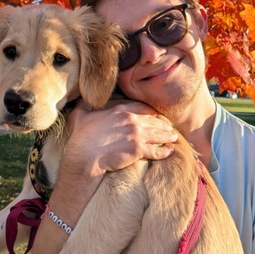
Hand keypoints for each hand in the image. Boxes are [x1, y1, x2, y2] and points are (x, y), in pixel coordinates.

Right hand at [63, 99, 177, 177]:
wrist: (84, 157)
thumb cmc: (81, 137)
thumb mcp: (80, 115)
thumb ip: (85, 104)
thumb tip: (84, 96)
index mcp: (120, 110)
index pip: (141, 108)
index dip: (150, 112)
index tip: (155, 115)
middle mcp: (131, 120)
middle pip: (153, 121)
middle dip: (162, 124)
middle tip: (169, 128)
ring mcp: (136, 135)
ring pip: (157, 134)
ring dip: (167, 136)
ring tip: (174, 137)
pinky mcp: (138, 150)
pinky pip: (156, 150)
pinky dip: (164, 151)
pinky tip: (170, 151)